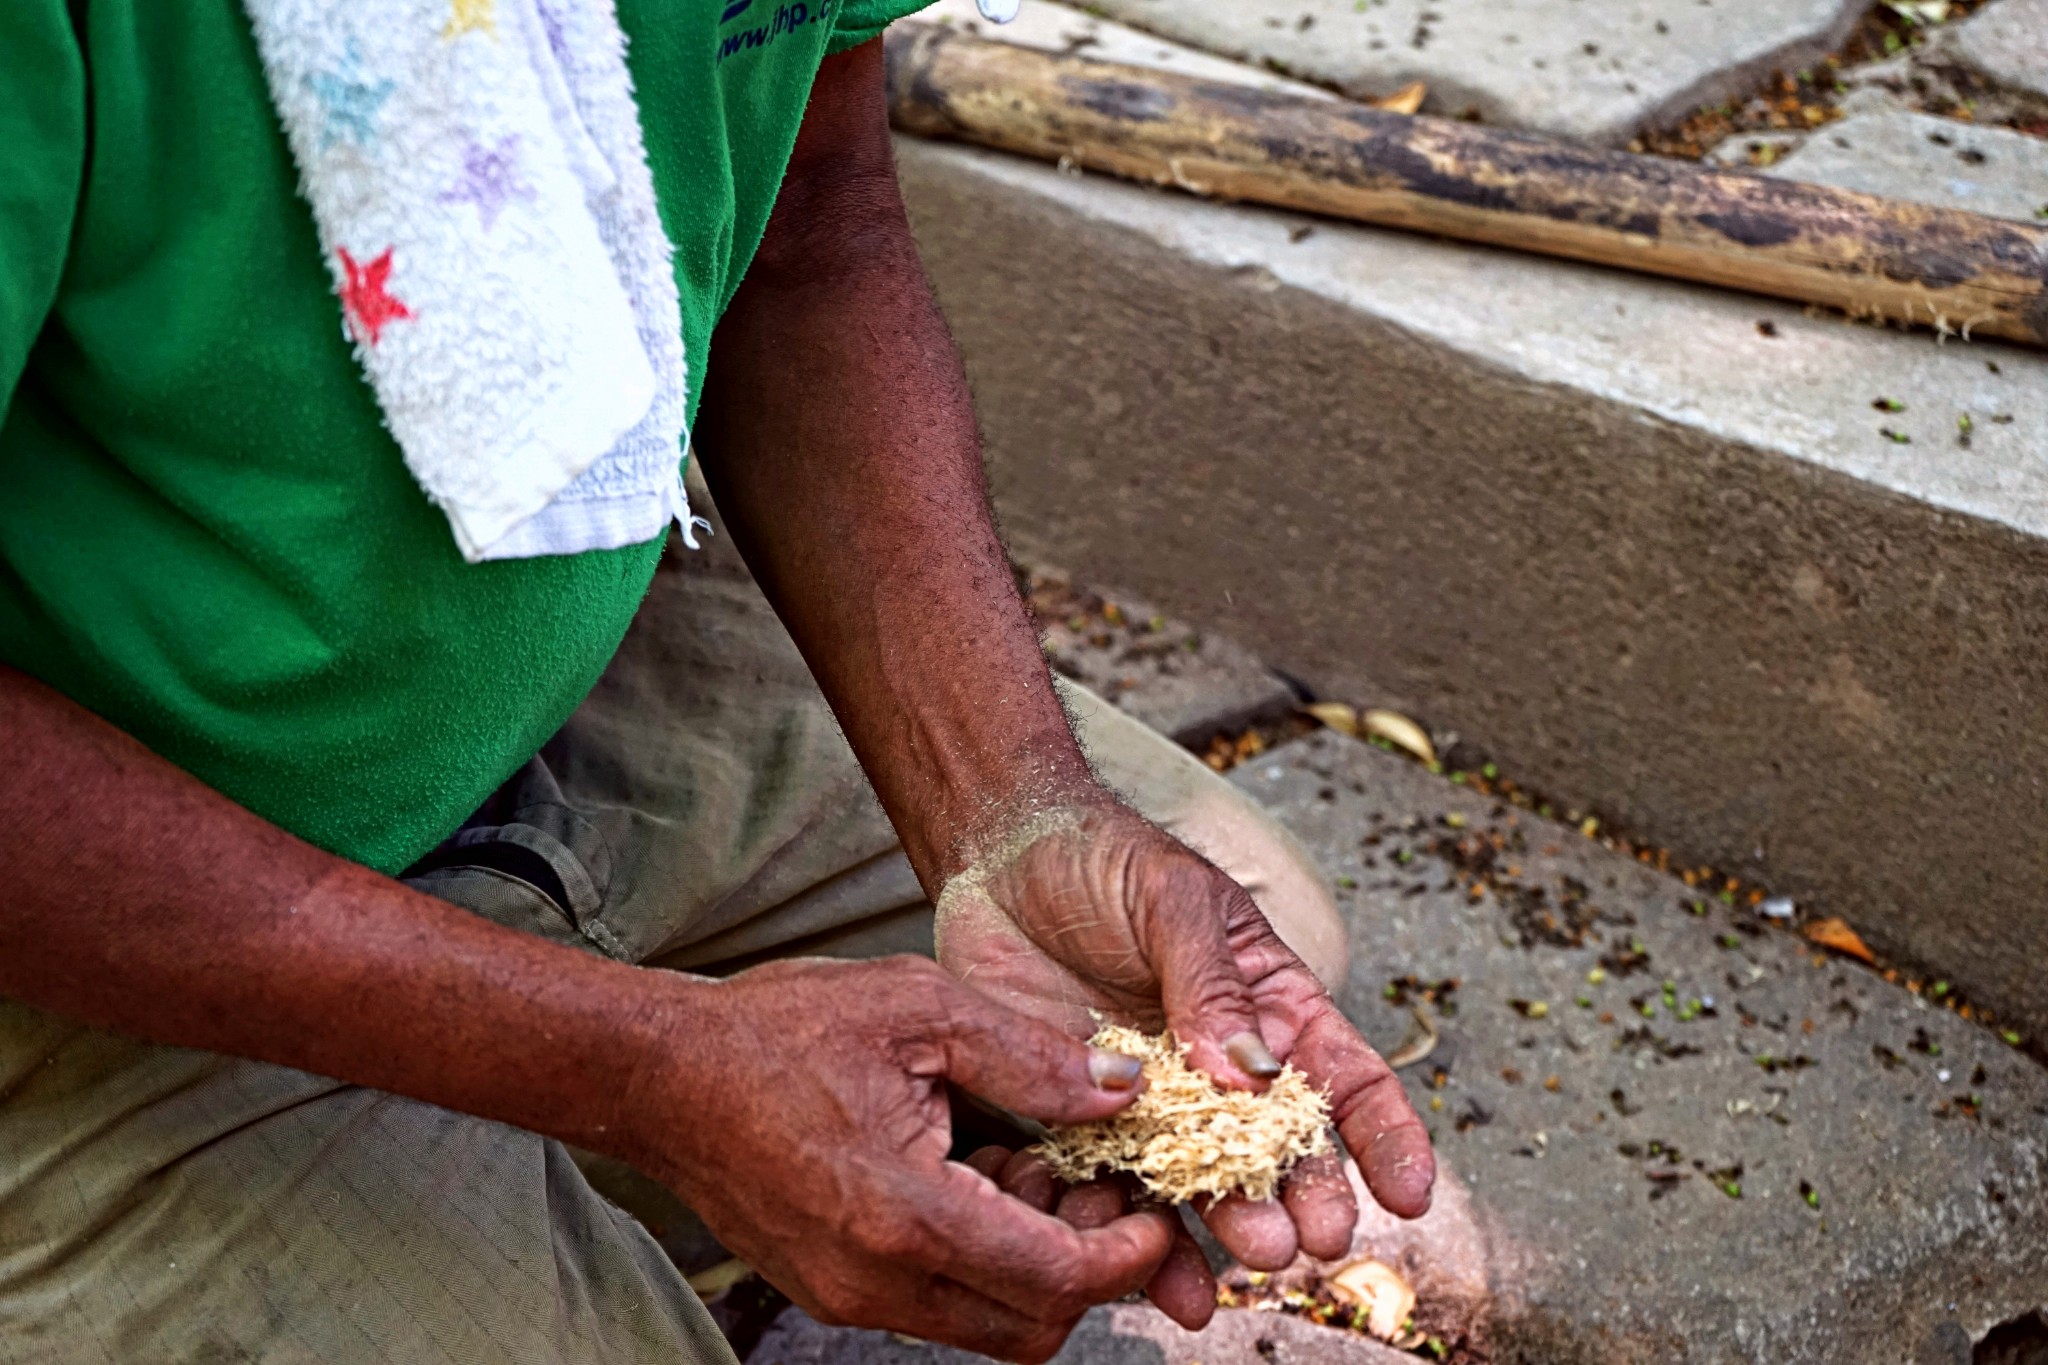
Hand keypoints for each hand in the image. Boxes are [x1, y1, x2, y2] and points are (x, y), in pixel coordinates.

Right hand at [619, 955, 1176, 1362]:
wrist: (662, 1076)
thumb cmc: (779, 1030)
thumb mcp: (921, 1008)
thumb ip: (1031, 1055)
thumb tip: (1120, 1086)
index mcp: (906, 1215)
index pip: (1056, 1280)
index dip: (1126, 1254)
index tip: (1155, 1211)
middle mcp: (878, 1280)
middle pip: (1031, 1327)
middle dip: (1090, 1268)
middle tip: (1101, 1189)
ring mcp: (849, 1296)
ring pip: (987, 1324)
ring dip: (1036, 1266)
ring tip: (1034, 1170)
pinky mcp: (833, 1290)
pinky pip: (938, 1305)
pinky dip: (983, 1261)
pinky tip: (980, 1180)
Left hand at [933, 799, 1434, 1315]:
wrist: (999, 860)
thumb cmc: (1105, 862)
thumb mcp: (1173, 901)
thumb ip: (1212, 983)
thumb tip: (1252, 1074)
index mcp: (1270, 1011)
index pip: (1345, 1079)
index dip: (1385, 1137)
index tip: (1411, 1193)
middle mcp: (1222, 1073)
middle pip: (1281, 1152)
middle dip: (1306, 1198)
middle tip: (1312, 1237)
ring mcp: (1154, 1107)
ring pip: (1203, 1185)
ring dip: (1229, 1228)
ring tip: (1246, 1257)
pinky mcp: (1082, 1125)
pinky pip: (1115, 1192)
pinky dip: (1134, 1239)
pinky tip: (1149, 1275)